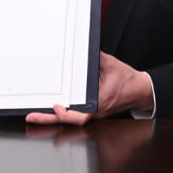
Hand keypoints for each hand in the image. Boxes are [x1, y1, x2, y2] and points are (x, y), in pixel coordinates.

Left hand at [25, 52, 153, 124]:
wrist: (139, 91)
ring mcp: (93, 115)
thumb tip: (82, 51)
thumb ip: (95, 59)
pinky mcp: (91, 113)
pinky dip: (60, 116)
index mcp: (101, 102)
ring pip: (70, 120)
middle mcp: (96, 112)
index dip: (66, 113)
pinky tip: (48, 113)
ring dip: (51, 119)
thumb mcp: (111, 65)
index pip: (81, 112)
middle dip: (49, 120)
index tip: (56, 107)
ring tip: (35, 117)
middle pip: (70, 120)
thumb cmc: (127, 80)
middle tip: (32, 117)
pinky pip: (73, 117)